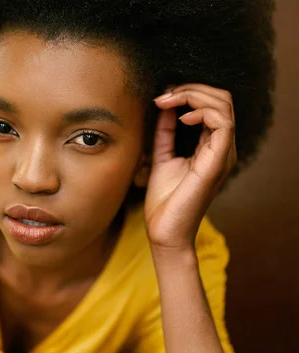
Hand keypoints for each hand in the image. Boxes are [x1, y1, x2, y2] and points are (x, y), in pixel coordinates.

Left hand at [144, 84, 236, 249]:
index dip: (187, 92)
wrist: (164, 231)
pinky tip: (181, 116)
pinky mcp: (217, 162)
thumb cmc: (164, 200)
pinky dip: (201, 111)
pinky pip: (222, 123)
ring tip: (169, 101)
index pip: (212, 105)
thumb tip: (164, 106)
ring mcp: (222, 154)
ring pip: (224, 105)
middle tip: (164, 95)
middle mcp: (221, 148)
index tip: (161, 96)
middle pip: (221, 99)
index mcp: (211, 146)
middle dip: (191, 89)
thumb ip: (165, 132)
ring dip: (194, 95)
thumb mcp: (162, 156)